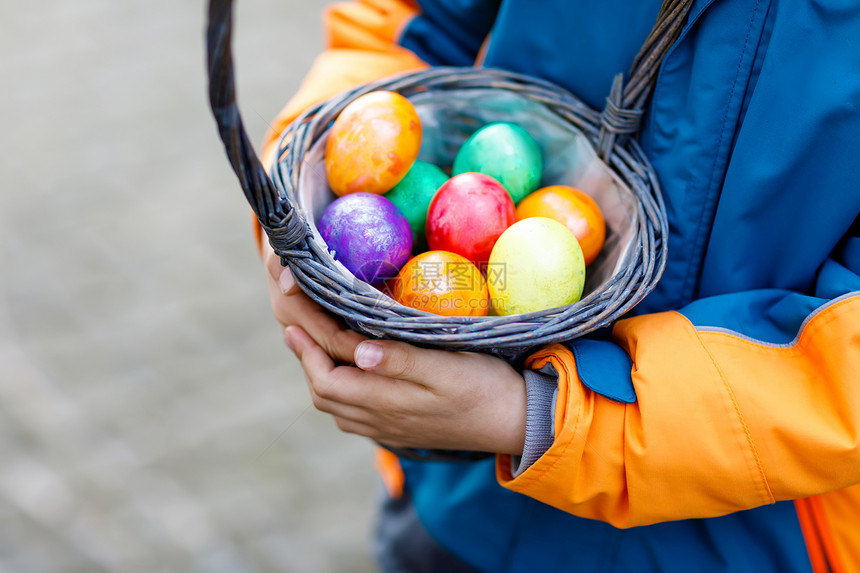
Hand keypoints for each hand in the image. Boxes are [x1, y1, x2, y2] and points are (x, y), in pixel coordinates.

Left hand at [264, 240, 526, 453]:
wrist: (517, 424)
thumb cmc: (487, 387)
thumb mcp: (449, 368)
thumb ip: (403, 361)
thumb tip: (357, 351)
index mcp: (387, 400)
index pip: (328, 370)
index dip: (307, 337)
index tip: (292, 306)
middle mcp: (379, 419)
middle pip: (323, 390)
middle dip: (304, 353)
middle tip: (294, 318)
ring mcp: (387, 427)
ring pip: (335, 404)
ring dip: (317, 370)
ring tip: (311, 339)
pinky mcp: (398, 428)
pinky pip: (351, 412)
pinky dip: (337, 386)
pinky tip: (345, 369)